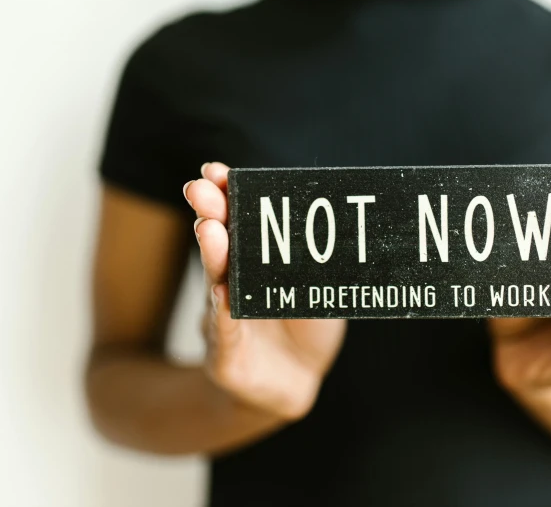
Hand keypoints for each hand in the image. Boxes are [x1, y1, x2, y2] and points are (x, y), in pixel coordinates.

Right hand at [183, 163, 346, 419]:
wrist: (295, 381)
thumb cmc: (306, 324)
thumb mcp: (319, 285)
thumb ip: (322, 258)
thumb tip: (349, 219)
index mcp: (257, 261)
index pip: (240, 222)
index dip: (229, 195)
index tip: (217, 170)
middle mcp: (235, 283)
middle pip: (222, 245)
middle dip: (212, 214)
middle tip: (201, 188)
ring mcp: (227, 320)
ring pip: (219, 284)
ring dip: (213, 255)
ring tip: (209, 228)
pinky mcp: (227, 358)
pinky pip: (226, 332)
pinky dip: (222, 311)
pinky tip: (219, 289)